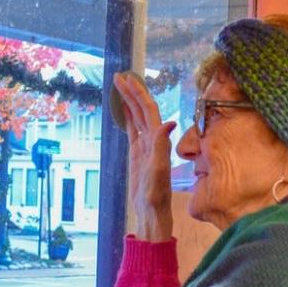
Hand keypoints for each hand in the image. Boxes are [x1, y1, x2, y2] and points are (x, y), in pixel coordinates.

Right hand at [114, 72, 175, 241]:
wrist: (152, 210)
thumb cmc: (156, 194)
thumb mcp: (159, 169)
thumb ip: (163, 146)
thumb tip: (169, 122)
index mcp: (158, 139)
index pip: (148, 109)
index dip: (138, 93)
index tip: (126, 79)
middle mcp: (153, 139)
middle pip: (142, 109)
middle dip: (131, 91)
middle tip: (119, 76)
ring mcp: (145, 145)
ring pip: (137, 117)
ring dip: (129, 101)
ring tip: (119, 86)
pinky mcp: (138, 153)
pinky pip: (133, 130)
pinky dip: (128, 117)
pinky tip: (123, 109)